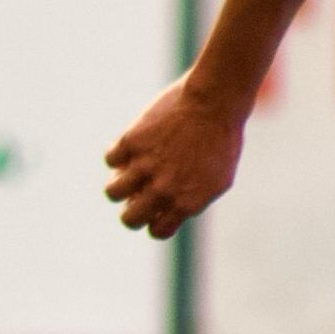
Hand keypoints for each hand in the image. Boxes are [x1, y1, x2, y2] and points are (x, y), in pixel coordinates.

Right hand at [102, 75, 245, 238]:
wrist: (215, 102)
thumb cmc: (223, 140)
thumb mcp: (219, 180)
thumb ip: (196, 200)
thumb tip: (175, 212)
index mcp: (185, 203)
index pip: (157, 231)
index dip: (154, 221)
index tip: (158, 207)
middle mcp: (163, 189)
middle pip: (129, 219)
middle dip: (131, 211)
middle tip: (137, 196)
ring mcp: (145, 166)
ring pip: (112, 192)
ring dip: (118, 185)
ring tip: (127, 172)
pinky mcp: (132, 142)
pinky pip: (110, 159)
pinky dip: (117, 154)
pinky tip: (131, 146)